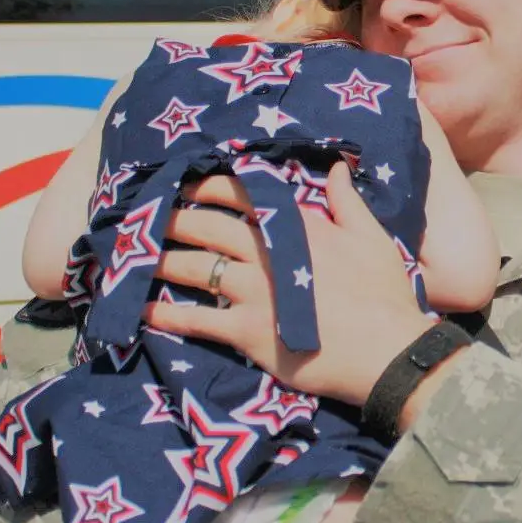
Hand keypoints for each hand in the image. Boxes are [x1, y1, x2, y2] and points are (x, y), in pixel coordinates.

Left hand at [145, 163, 435, 405]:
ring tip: (133, 258)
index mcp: (297, 227)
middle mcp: (267, 253)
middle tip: (143, 218)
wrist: (388, 354)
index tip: (184, 184)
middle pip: (207, 227)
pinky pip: (196, 320)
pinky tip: (143, 309)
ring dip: (160, 261)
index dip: (208, 188)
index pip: (242, 195)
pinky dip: (166, 315)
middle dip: (172, 219)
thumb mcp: (372, 237)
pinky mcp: (247, 332)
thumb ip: (347, 201)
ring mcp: (254, 292)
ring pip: (194, 268)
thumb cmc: (385, 295)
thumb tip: (336, 168)